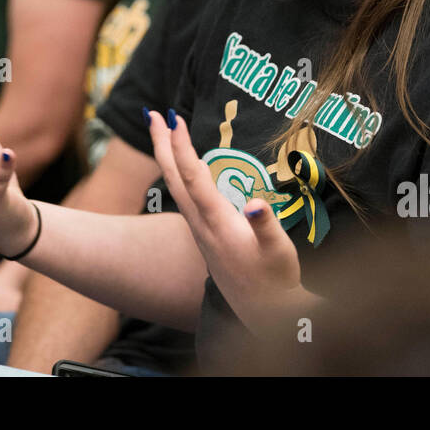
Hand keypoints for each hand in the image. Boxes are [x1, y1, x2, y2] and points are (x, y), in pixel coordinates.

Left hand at [147, 109, 316, 332]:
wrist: (267, 318)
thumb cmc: (276, 283)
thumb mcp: (279, 254)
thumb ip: (267, 228)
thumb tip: (256, 204)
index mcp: (217, 222)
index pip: (193, 176)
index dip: (182, 146)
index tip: (173, 117)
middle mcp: (202, 225)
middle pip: (174, 177)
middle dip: (161, 143)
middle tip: (150, 112)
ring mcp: (202, 232)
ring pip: (177, 187)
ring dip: (167, 156)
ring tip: (162, 130)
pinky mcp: (207, 237)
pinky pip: (186, 196)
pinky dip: (180, 174)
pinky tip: (185, 168)